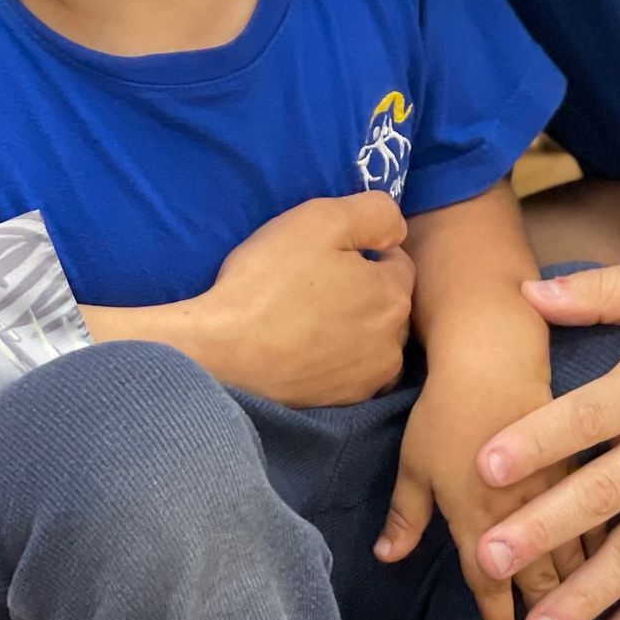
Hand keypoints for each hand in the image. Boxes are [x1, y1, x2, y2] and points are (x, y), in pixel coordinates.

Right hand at [131, 192, 414, 406]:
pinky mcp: (342, 405)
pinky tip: (305, 350)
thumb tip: (397, 229)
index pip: (398, 261)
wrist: (221, 354)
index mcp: (394, 295)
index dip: (363, 251)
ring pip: (372, 341)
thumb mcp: (320, 220)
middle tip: (314, 284)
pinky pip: (350, 373)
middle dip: (363, 291)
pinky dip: (336, 361)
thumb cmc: (269, 281)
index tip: (327, 254)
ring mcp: (369, 381)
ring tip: (307, 319)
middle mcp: (394, 344)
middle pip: (387, 303)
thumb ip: (373, 213)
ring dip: (352, 328)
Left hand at [375, 321, 593, 619]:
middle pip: (541, 574)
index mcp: (478, 516)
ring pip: (579, 552)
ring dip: (584, 587)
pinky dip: (609, 544)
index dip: (497, 618)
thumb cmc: (446, 403)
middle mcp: (524, 511)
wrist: (492, 348)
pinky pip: (603, 515)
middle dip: (550, 612)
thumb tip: (387, 556)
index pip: (489, 581)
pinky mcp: (582, 464)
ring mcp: (558, 488)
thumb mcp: (413, 460)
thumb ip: (405, 514)